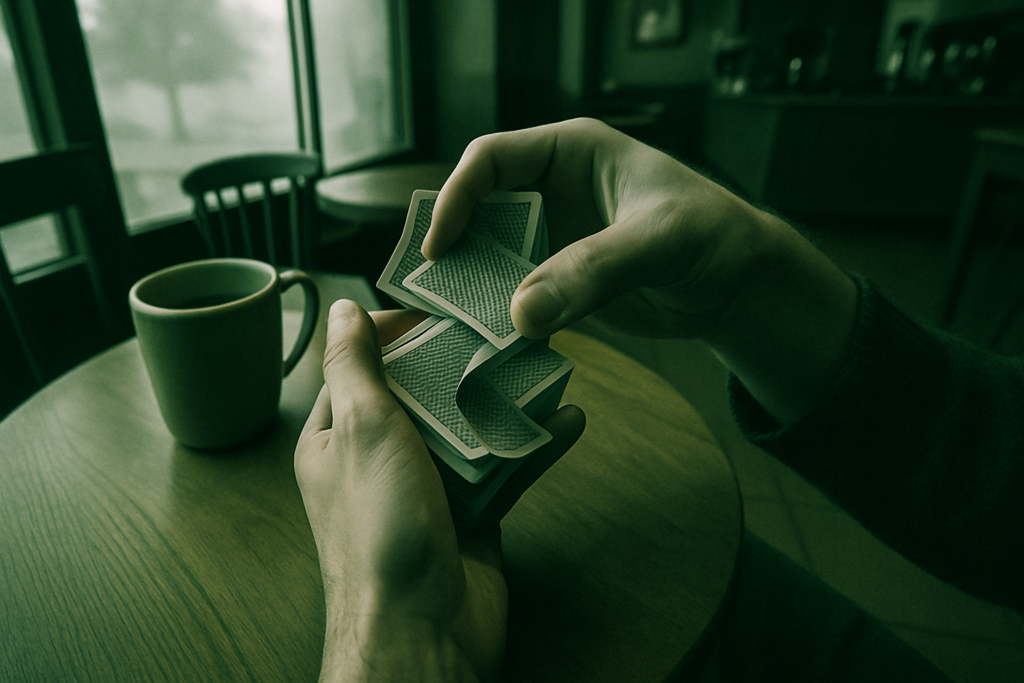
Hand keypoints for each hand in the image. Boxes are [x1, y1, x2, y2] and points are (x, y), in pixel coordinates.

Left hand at [294, 300, 584, 681]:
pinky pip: (503, 470)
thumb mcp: (362, 429)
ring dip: (506, 401)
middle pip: (422, 393)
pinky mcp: (471, 516)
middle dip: (461, 361)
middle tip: (505, 328)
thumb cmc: (380, 532)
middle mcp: (379, 461)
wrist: (423, 632)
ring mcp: (427, 490)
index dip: (393, 332)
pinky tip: (565, 421)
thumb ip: (353, 367)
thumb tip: (340, 309)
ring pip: (469, 429)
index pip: (359, 367)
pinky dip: (532, 446)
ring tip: (545, 365)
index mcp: (336, 439)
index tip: (437, 309)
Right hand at [424, 117, 766, 339]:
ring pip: (490, 259)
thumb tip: (523, 314)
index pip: (489, 160)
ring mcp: (553, 239)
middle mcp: (551, 192)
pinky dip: (498, 319)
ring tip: (452, 325)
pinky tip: (489, 343)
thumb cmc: (712, 237)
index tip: (439, 247)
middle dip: (454, 249)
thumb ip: (595, 270)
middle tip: (430, 294)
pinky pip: (514, 297)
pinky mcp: (560, 283)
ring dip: (471, 289)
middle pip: (478, 211)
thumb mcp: (659, 241)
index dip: (455, 198)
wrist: (739, 286)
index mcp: (569, 153)